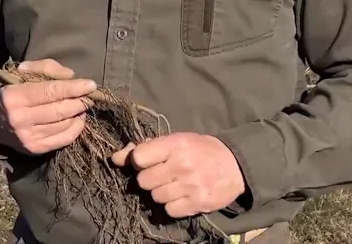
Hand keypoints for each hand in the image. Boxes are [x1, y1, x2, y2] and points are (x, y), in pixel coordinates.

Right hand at [0, 59, 96, 154]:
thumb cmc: (12, 93)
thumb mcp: (23, 73)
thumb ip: (46, 68)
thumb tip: (71, 76)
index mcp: (14, 96)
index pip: (50, 92)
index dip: (73, 88)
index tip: (90, 84)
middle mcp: (20, 119)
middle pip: (59, 110)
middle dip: (79, 101)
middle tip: (90, 96)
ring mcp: (27, 137)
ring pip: (63, 125)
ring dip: (79, 114)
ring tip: (82, 105)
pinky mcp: (35, 149)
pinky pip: (63, 140)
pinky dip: (76, 129)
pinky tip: (77, 119)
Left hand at [110, 132, 245, 218]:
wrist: (235, 164)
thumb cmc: (200, 149)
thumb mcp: (175, 140)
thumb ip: (146, 148)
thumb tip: (115, 158)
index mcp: (174, 145)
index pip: (139, 158)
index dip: (139, 162)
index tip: (147, 162)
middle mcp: (181, 165)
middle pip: (144, 181)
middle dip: (149, 178)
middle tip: (162, 175)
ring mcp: (190, 186)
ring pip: (155, 196)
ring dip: (161, 192)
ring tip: (174, 185)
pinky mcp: (198, 203)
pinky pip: (170, 210)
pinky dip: (172, 205)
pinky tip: (181, 196)